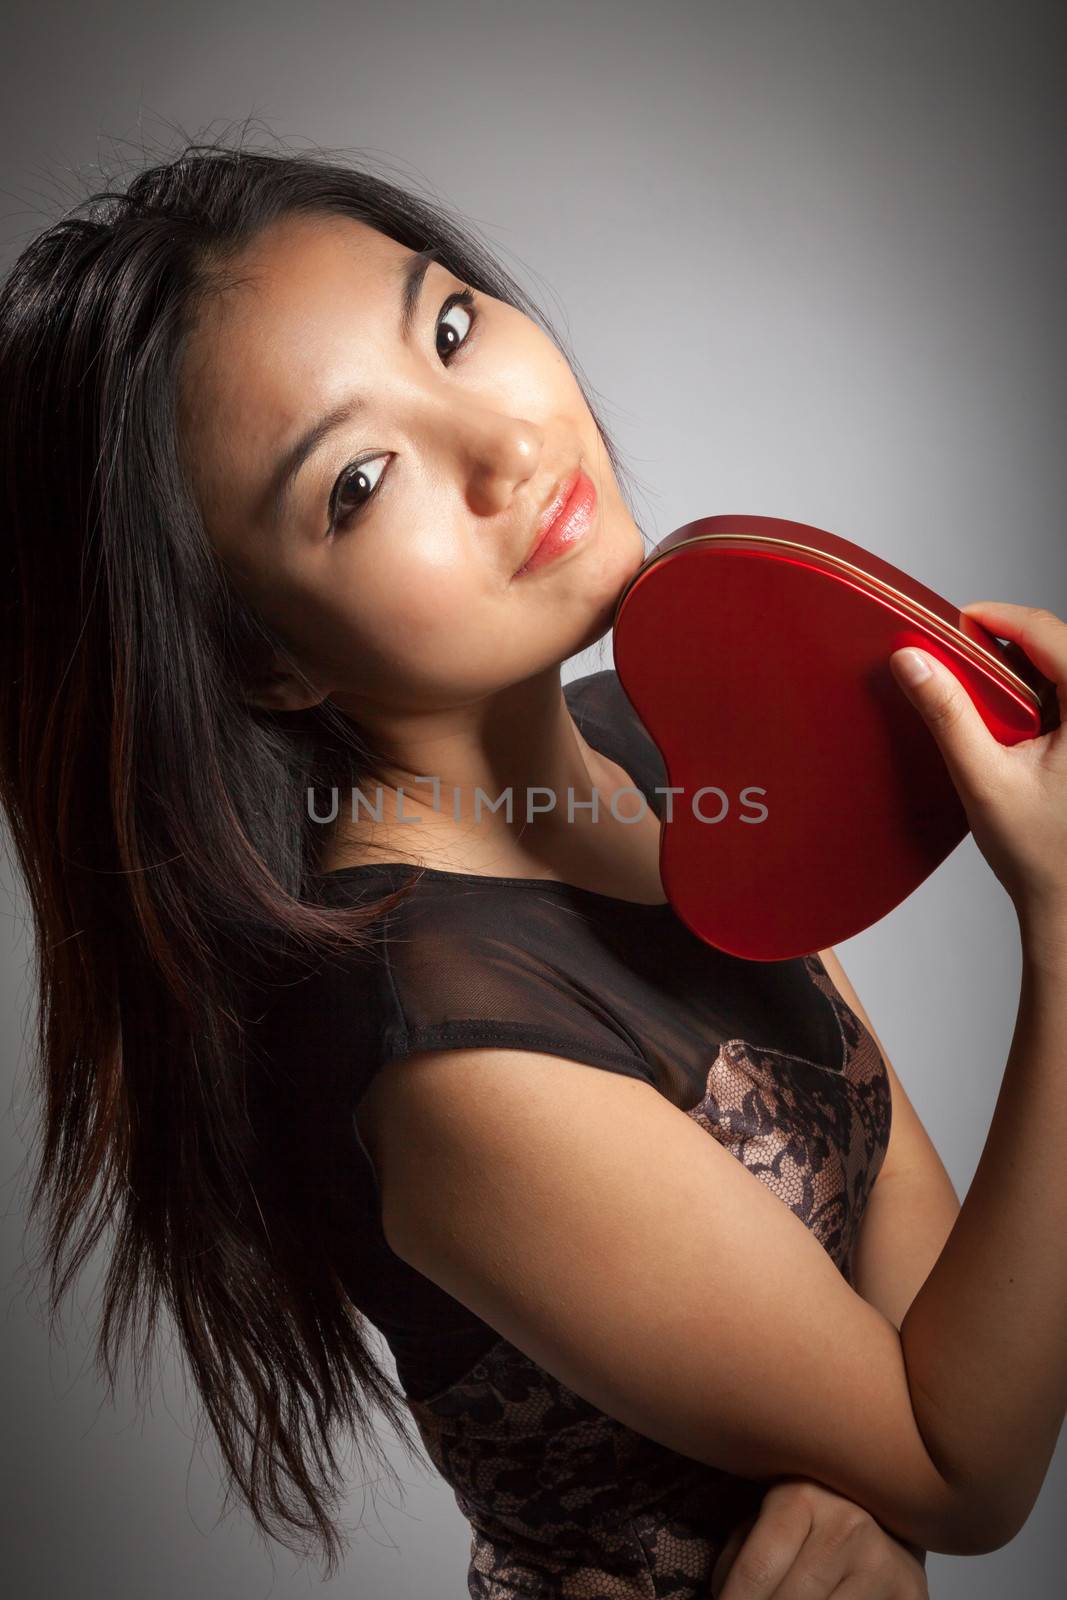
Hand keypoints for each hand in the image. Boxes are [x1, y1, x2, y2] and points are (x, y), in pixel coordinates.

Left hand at [709, 1478, 927, 1597]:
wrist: (886, 1509)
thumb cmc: (807, 1520)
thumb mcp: (764, 1521)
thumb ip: (739, 1558)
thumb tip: (718, 1598)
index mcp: (802, 1497)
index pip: (757, 1571)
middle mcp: (848, 1525)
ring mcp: (885, 1562)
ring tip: (784, 1599)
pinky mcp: (912, 1593)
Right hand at [889, 601, 1066, 926]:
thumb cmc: (1041, 856)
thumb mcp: (985, 780)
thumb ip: (948, 716)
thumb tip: (913, 661)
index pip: (1051, 634)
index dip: (1000, 617)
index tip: (956, 620)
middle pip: (1057, 647)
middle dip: (1004, 645)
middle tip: (954, 656)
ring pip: (1060, 671)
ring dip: (1016, 673)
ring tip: (973, 693)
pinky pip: (1063, 699)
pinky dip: (1029, 698)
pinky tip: (1000, 723)